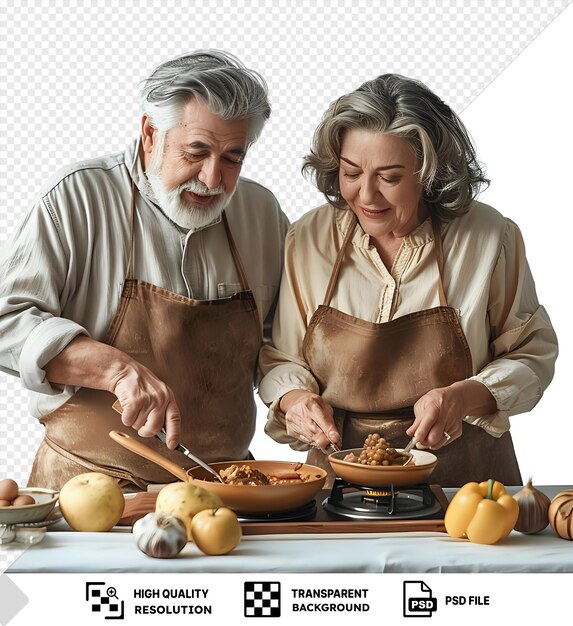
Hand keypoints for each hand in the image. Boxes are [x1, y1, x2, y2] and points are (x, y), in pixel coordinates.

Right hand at [44, 335, 180, 447]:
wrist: (124, 370)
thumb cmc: (140, 385)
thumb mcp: (157, 394)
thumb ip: (161, 411)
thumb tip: (162, 434)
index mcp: (168, 397)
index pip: (175, 419)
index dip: (174, 434)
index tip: (172, 445)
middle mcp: (161, 398)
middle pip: (154, 428)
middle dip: (145, 431)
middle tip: (140, 427)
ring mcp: (148, 399)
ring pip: (139, 425)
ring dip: (133, 421)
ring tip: (133, 407)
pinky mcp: (135, 400)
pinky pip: (128, 421)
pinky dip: (124, 417)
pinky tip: (126, 406)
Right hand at [279, 390, 339, 450]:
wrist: (297, 402)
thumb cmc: (314, 405)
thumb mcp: (325, 407)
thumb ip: (330, 422)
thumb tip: (335, 439)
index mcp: (311, 403)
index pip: (321, 419)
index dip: (329, 431)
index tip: (335, 439)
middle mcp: (299, 411)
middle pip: (315, 432)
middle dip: (325, 439)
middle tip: (331, 440)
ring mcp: (292, 421)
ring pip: (310, 438)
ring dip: (318, 439)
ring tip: (320, 432)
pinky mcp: (290, 430)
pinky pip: (304, 440)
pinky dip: (311, 439)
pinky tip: (311, 431)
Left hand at [406, 380, 495, 449]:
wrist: (457, 398)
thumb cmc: (438, 399)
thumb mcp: (423, 404)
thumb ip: (417, 420)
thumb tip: (410, 433)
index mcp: (435, 407)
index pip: (428, 422)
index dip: (421, 433)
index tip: (415, 439)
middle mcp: (446, 417)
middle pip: (434, 437)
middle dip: (423, 442)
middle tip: (417, 440)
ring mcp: (453, 425)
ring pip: (439, 443)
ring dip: (429, 443)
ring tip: (424, 437)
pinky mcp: (457, 432)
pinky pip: (444, 442)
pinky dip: (437, 441)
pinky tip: (435, 433)